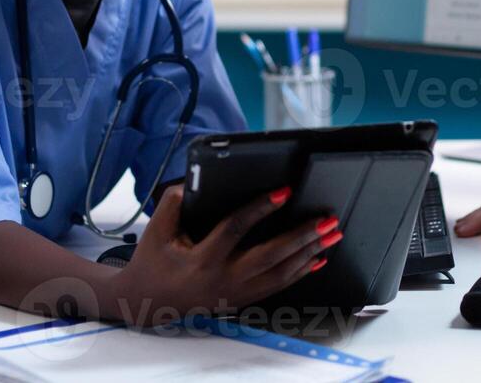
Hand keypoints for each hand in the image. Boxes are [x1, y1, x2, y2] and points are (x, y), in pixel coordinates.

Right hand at [109, 185, 338, 323]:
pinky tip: (319, 259)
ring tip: (332, 234)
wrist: (148, 301)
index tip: (284, 191)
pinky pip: (278, 286)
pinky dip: (301, 272)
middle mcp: (223, 278)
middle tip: (326, 219)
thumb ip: (175, 201)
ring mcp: (235, 292)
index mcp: (201, 258)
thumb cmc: (154, 261)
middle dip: (302, 237)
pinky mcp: (243, 299)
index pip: (235, 230)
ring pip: (280, 274)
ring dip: (310, 253)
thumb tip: (198, 179)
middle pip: (270, 257)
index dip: (260, 209)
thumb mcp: (157, 229)